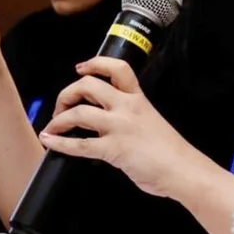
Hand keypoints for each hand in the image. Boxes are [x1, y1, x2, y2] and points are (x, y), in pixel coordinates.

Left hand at [38, 57, 214, 199]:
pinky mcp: (113, 149)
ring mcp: (120, 127)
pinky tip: (50, 141)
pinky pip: (80, 144)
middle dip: (67, 94)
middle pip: (89, 85)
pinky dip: (59, 142)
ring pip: (79, 112)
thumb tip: (104, 123)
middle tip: (61, 106)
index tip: (80, 68)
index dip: (95, 63)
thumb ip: (129, 117)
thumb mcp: (150, 122)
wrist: (184, 170)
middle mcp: (127, 108)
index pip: (117, 68)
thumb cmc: (171, 151)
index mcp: (138, 99)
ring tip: (52, 127)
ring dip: (58, 119)